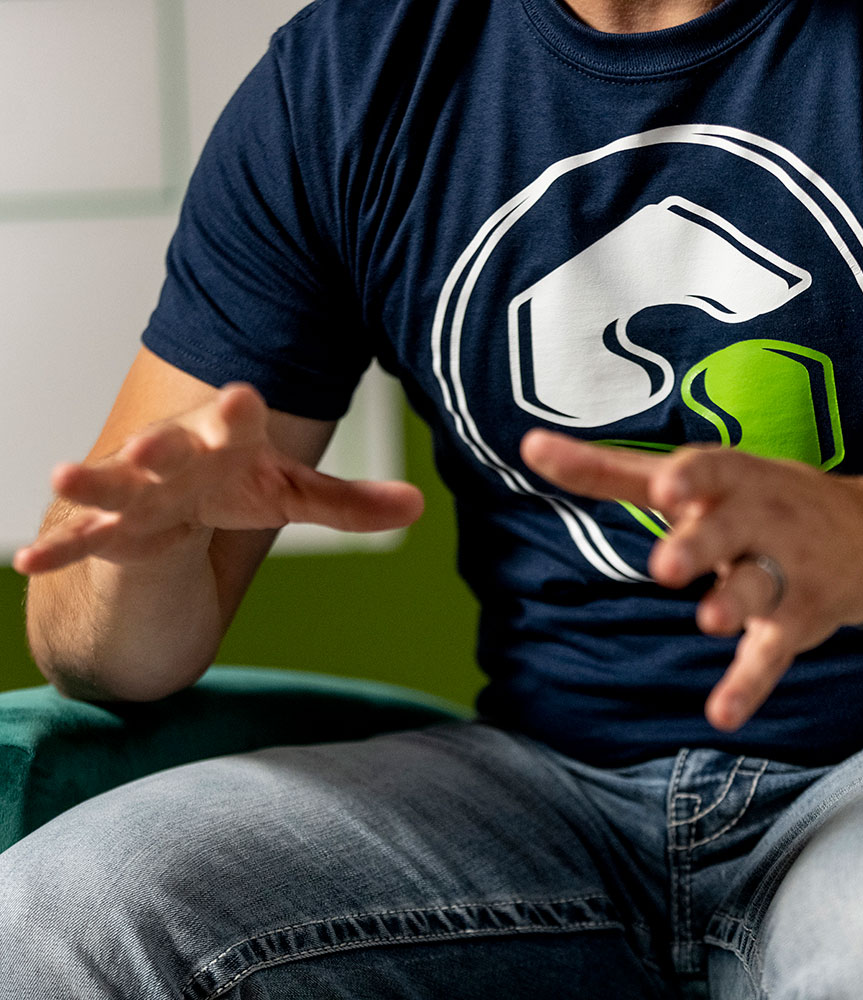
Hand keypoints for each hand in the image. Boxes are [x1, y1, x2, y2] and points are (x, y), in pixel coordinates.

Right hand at [14, 384, 423, 574]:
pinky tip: (27, 563)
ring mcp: (137, 491)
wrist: (178, 499)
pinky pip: (83, 538)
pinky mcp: (112, 528)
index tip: (246, 397)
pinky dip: (58, 551)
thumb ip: (351, 503)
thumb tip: (420, 505)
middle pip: (169, 448)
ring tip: (62, 475)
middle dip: (161, 447)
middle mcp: (177, 457)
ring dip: (90, 482)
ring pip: (112, 484)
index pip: (235, 421)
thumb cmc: (234, 483)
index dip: (238, 411)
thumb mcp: (291, 493)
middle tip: (155, 446)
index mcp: (226, 440)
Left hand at [521, 429, 862, 731]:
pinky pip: (769, 655)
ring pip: (755, 588)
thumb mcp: (696, 477)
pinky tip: (722, 714)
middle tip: (666, 566)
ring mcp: (780, 571)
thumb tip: (527, 445)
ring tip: (710, 622)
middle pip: (727, 531)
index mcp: (728, 479)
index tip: (666, 483)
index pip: (706, 470)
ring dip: (733, 603)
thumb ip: (612, 468)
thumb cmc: (752, 497)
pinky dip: (748, 685)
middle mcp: (756, 519)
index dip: (688, 477)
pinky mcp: (795, 621)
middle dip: (700, 546)